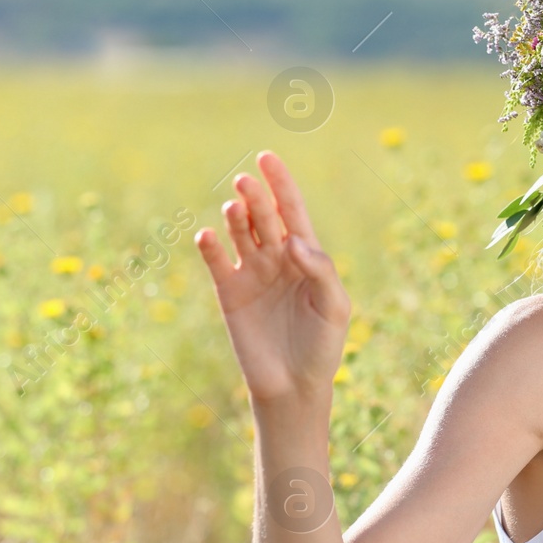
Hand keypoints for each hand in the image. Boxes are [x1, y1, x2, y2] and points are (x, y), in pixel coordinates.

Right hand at [195, 150, 350, 404]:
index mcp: (307, 256)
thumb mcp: (334, 307)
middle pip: (264, 217)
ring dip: (236, 219)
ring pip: (241, 234)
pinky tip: (208, 236)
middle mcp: (277, 258)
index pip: (291, 210)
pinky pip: (217, 262)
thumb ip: (320, 270)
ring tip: (234, 208)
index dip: (280, 183)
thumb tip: (292, 240)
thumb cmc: (322, 346)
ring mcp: (251, 273)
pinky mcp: (229, 293)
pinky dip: (210, 247)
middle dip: (256, 197)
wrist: (294, 386)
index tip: (267, 157)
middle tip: (245, 182)